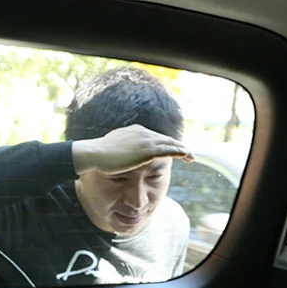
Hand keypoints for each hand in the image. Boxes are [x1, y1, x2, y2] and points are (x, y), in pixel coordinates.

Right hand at [71, 124, 192, 175]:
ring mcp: (146, 140)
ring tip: (192, 156)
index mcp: (135, 131)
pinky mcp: (148, 150)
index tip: (172, 149)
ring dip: (183, 149)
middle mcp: (142, 132)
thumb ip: (120, 150)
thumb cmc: (99, 155)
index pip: (155, 137)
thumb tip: (118, 154)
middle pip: (165, 139)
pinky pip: (169, 150)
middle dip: (177, 145)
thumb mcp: (112, 149)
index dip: (165, 143)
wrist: (95, 154)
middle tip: (187, 152)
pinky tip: (187, 155)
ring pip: (170, 143)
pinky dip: (180, 152)